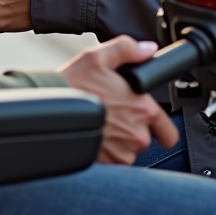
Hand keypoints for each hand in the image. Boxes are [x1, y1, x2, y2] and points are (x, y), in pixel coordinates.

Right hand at [60, 36, 177, 163]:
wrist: (47, 114)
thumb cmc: (72, 86)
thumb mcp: (97, 57)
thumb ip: (127, 49)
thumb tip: (148, 49)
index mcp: (142, 109)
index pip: (169, 130)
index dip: (160, 125)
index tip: (150, 121)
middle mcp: (137, 135)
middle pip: (146, 137)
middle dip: (133, 128)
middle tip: (114, 114)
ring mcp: (122, 154)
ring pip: (130, 149)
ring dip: (120, 140)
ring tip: (102, 122)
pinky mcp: (107, 165)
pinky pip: (115, 160)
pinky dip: (107, 150)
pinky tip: (95, 134)